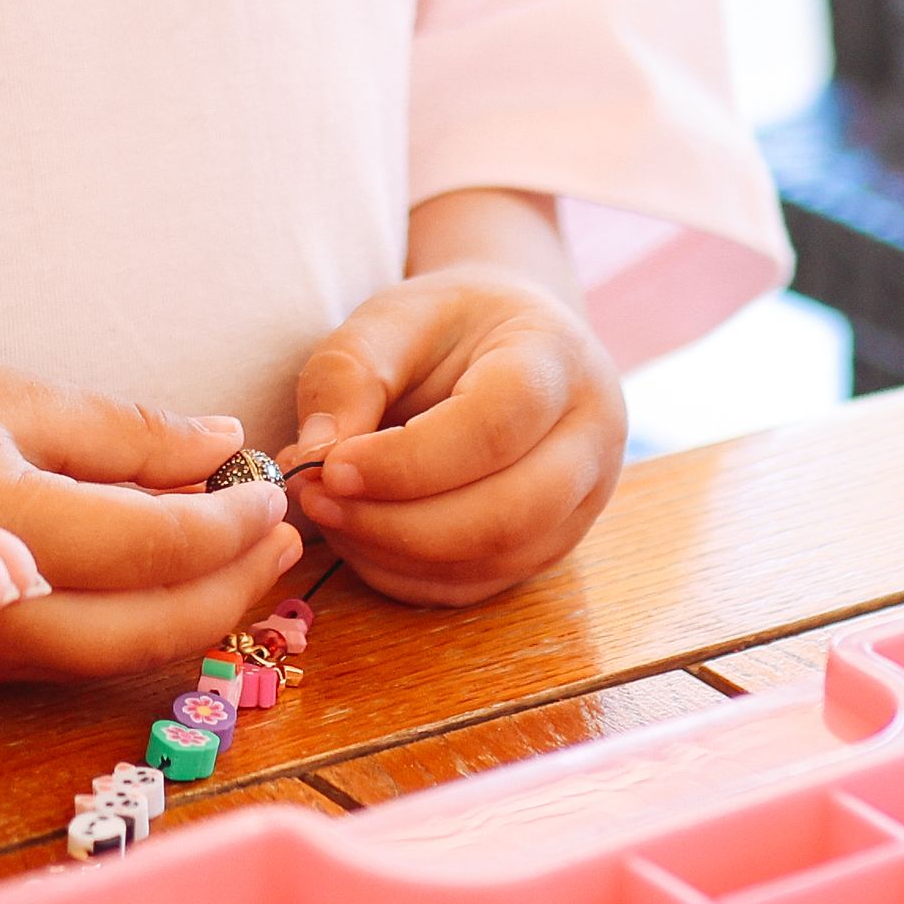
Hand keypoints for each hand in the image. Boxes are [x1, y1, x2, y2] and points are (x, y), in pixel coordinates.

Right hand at [0, 353, 303, 680]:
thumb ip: (125, 433)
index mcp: (4, 531)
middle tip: (286, 537)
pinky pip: (76, 658)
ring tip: (247, 557)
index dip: (235, 523)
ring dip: (197, 613)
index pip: (158, 550)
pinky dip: (141, 623)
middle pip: (152, 629)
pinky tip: (168, 574)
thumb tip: (225, 442)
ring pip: (119, 658)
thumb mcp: (10, 394)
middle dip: (235, 587)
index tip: (274, 484)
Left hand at [280, 245, 625, 609]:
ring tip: (327, 514)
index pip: (496, 425)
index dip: (408, 461)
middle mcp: (591, 437)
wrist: (509, 343)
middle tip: (317, 500)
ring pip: (496, 559)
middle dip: (398, 523)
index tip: (330, 466)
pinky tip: (359, 537)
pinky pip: (479, 585)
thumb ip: (349, 373)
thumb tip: (312, 454)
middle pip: (509, 511)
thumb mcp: (391, 318)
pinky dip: (407, 575)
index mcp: (558, 358)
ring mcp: (582, 502)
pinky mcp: (552, 546)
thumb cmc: (448, 327)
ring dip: (396, 553)